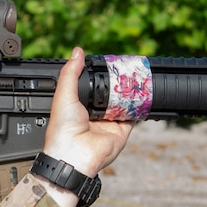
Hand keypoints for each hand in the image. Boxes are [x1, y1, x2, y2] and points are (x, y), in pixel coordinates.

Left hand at [43, 48, 132, 175]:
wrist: (74, 155)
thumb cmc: (63, 130)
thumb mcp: (63, 95)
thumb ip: (71, 73)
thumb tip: (77, 52)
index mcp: (78, 106)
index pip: (92, 88)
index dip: (98, 77)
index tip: (107, 64)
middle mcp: (94, 115)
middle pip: (110, 95)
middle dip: (117, 84)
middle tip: (125, 68)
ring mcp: (109, 123)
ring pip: (123, 103)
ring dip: (130, 92)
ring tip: (136, 76)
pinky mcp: (122, 131)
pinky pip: (134, 116)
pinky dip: (139, 106)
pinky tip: (143, 94)